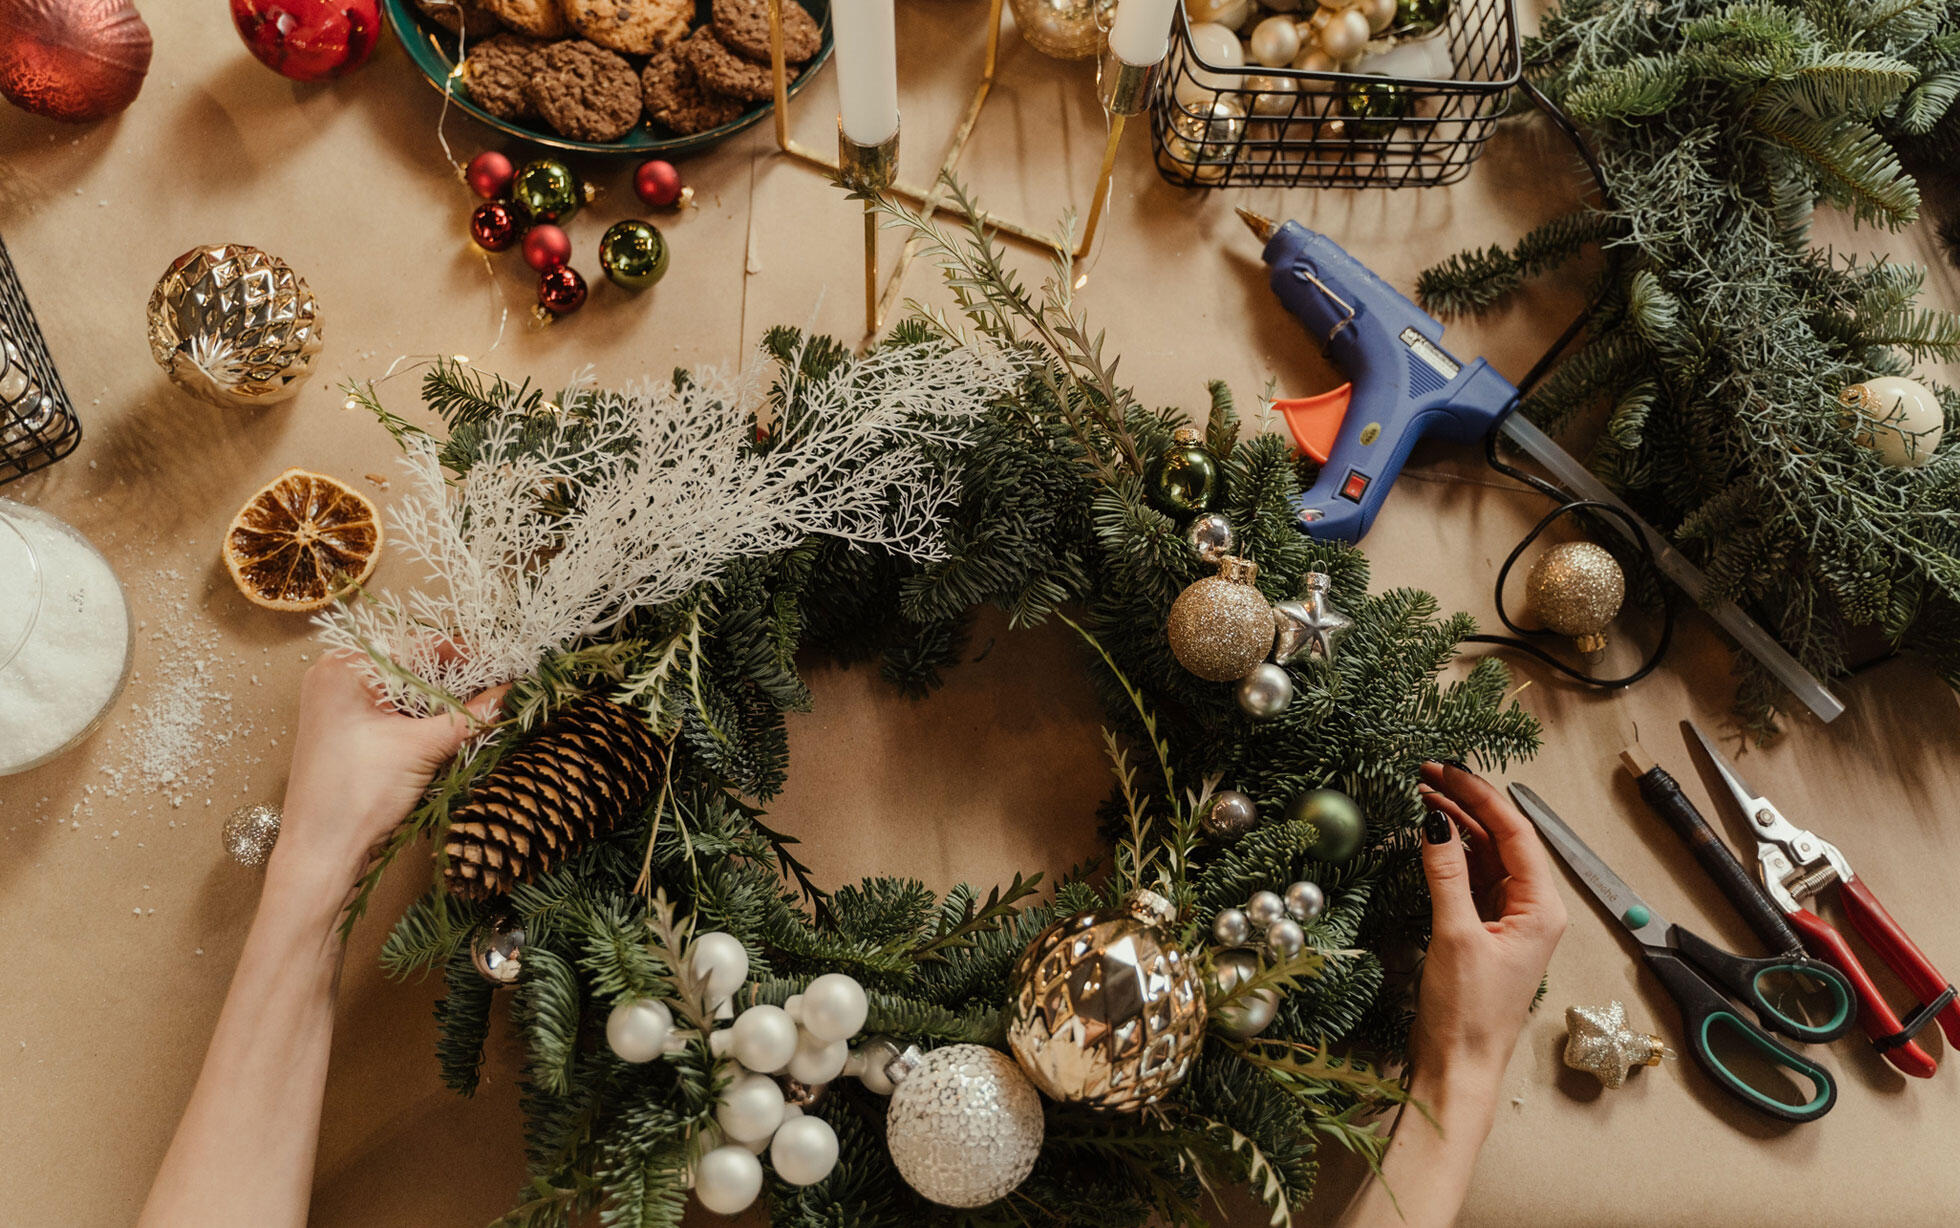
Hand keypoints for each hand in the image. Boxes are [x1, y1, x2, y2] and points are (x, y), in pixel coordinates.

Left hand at [270, 652, 505, 907]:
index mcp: (346, 668)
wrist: (321, 853)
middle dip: (458, 681)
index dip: (468, 657)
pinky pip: (392, 710)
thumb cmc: (358, 795)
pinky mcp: (345, 730)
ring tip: (483, 711)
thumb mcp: (422, 749)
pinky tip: (452, 730)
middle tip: (501, 691)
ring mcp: (338, 704)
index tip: (507, 668)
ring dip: (443, 702)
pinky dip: (422, 718)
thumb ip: (471, 716)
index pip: (420, 646)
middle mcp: (337, 677)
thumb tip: (514, 692)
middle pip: (413, 666)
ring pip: (405, 691)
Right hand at [1412, 759, 1567, 1089]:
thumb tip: (1435, 820)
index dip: (1480, 796)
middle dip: (1467, 804)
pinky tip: (1431, 836)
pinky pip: (1473, 879)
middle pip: (1503, 839)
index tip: (1447, 771)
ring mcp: (1509, 920)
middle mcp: (1533, 910)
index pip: (1516, 833)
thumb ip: (1446, 874)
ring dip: (1457, 825)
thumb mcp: (1455, 935)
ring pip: (1486, 856)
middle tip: (1427, 775)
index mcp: (1541, 909)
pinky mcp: (1486, 931)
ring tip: (1424, 796)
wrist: (1460, 1066)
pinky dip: (1452, 854)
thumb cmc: (1467, 1013)